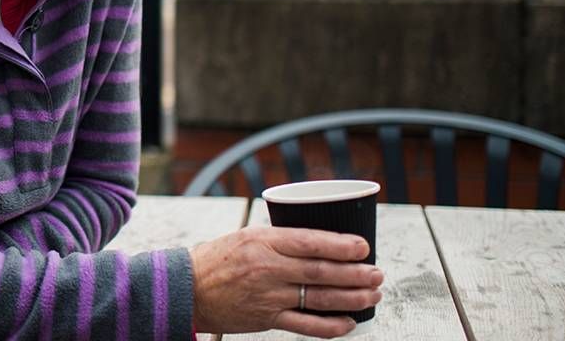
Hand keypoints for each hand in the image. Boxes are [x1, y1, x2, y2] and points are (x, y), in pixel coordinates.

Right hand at [189, 226, 383, 338]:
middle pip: (321, 271)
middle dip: (355, 273)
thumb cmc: (216, 260)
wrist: (186, 289)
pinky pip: (305, 325)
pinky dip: (330, 326)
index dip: (340, 245)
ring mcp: (268, 296)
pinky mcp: (266, 319)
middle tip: (378, 273)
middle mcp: (267, 268)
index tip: (363, 246)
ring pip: (319, 297)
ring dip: (351, 298)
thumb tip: (318, 241)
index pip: (310, 242)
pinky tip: (348, 322)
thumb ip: (278, 240)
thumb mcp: (245, 237)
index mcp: (262, 241)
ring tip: (373, 295)